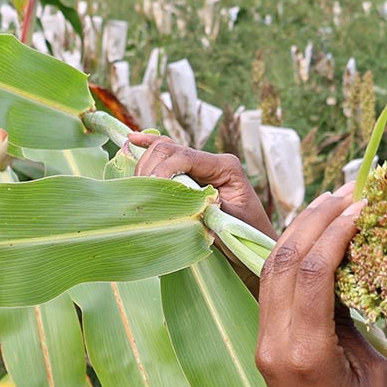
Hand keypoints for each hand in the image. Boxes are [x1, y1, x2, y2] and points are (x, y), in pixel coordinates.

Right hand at [129, 133, 275, 291]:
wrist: (254, 245)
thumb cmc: (246, 236)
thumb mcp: (226, 224)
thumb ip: (203, 208)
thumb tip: (176, 201)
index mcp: (225, 167)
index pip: (185, 157)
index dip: (162, 170)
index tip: (148, 189)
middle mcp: (212, 161)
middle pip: (170, 149)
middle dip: (149, 166)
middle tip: (137, 190)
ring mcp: (201, 166)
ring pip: (164, 150)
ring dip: (144, 163)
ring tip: (132, 182)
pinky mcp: (192, 174)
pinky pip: (167, 156)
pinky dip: (149, 149)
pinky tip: (131, 141)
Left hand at [256, 190, 386, 386]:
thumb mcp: (377, 373)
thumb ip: (358, 318)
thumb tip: (352, 268)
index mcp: (304, 353)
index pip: (312, 271)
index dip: (336, 229)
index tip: (363, 202)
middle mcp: (273, 346)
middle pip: (282, 262)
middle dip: (313, 219)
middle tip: (348, 192)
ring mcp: (263, 350)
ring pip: (271, 273)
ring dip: (300, 234)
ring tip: (332, 207)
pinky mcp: (265, 355)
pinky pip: (274, 294)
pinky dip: (294, 262)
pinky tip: (318, 245)